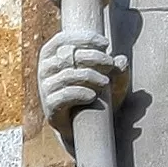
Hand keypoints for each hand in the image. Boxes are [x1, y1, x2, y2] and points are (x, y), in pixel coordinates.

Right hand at [37, 31, 128, 147]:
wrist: (83, 128)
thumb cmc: (95, 95)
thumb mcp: (110, 81)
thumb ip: (118, 70)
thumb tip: (122, 61)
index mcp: (52, 55)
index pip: (63, 39)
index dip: (84, 39)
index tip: (106, 44)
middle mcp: (45, 69)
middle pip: (67, 55)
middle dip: (93, 57)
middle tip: (110, 64)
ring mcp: (46, 87)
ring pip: (67, 75)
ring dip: (90, 76)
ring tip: (105, 82)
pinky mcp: (49, 106)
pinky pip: (64, 95)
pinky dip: (80, 94)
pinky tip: (93, 96)